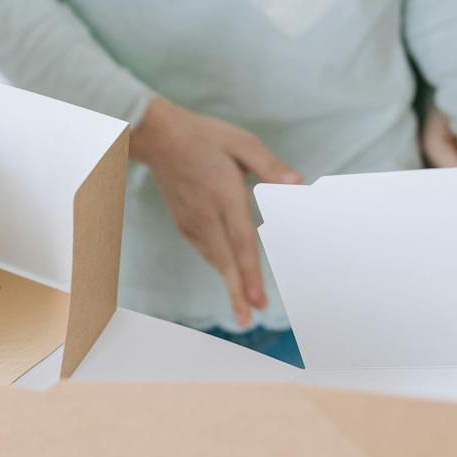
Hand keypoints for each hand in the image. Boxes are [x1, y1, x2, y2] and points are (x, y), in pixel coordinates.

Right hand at [132, 98, 303, 326]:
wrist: (159, 138)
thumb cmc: (205, 137)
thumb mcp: (242, 142)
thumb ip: (270, 166)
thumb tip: (297, 185)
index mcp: (223, 195)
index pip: (241, 241)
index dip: (250, 272)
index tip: (258, 298)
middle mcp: (206, 215)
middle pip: (224, 260)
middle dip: (237, 291)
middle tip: (247, 318)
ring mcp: (192, 221)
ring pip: (213, 259)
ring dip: (229, 284)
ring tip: (243, 309)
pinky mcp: (184, 223)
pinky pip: (205, 250)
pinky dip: (218, 266)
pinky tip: (229, 275)